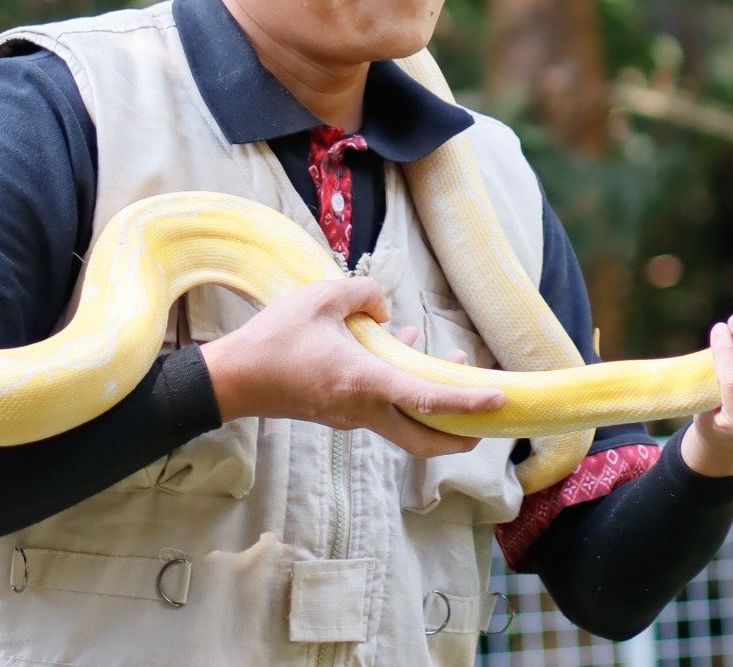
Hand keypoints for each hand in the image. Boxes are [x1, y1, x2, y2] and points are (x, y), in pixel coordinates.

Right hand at [201, 277, 503, 458]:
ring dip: (434, 402)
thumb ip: (363, 293)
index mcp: (363, 382)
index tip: (499, 400)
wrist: (232, 379)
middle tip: (490, 416)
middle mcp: (363, 409)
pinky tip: (401, 345)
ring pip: (406, 421)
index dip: (468, 402)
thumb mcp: (320, 297)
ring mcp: (350, 417)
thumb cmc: (273, 339)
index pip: (427, 400)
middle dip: (463, 434)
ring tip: (453, 363)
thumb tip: (384, 310)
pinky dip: (403, 386)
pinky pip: (383, 406)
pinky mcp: (338, 414)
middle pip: (425, 440)